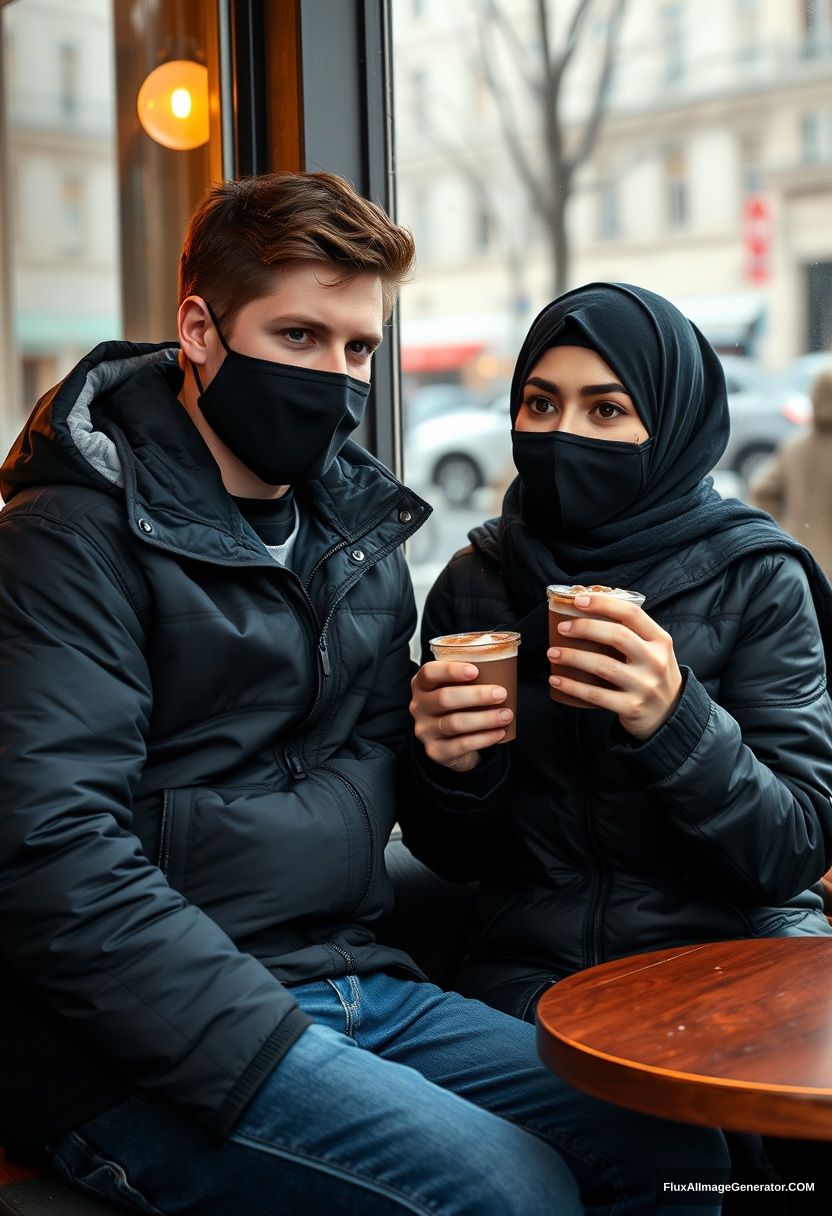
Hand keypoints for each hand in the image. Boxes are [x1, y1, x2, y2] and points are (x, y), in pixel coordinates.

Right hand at [409, 661, 512, 772]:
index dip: (450, 670)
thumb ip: (469, 676)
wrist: (449, 742)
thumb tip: (503, 666)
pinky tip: (499, 732)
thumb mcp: (457, 687)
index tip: (475, 670)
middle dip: (476, 695)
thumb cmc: (458, 706)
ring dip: (485, 718)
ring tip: (506, 715)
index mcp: (421, 685)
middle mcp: (419, 706)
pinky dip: (484, 738)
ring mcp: (425, 730)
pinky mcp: (435, 750)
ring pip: (455, 723)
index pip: (429, 672)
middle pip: (444, 698)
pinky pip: (461, 745)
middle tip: (501, 693)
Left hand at [546, 593, 682, 739]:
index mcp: (660, 640)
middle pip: (617, 636)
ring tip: (553, 653)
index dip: (603, 604)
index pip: (631, 613)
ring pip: (602, 666)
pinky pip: (595, 694)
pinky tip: (556, 679)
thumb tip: (587, 610)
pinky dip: (572, 686)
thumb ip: (631, 633)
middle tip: (562, 628)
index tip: (578, 600)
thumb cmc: (651, 674)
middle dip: (584, 628)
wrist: (670, 714)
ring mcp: (644, 685)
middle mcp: (655, 661)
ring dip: (573, 657)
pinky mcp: (631, 707)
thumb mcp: (653, 650)